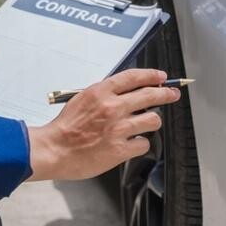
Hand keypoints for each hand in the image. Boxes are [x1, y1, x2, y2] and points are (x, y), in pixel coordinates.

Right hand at [27, 68, 180, 180]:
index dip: (152, 75)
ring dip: (151, 121)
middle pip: (151, 95)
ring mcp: (118, 129)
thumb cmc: (64, 128)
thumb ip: (104, 95)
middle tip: (172, 94)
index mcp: (101, 92)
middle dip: (166, 93)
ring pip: (153, 120)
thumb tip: (127, 93)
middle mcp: (112, 107)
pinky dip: (139, 144)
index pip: (134, 77)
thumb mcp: (81, 100)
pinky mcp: (120, 149)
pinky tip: (130, 144)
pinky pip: (143, 144)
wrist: (54, 150)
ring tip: (144, 124)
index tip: (161, 77)